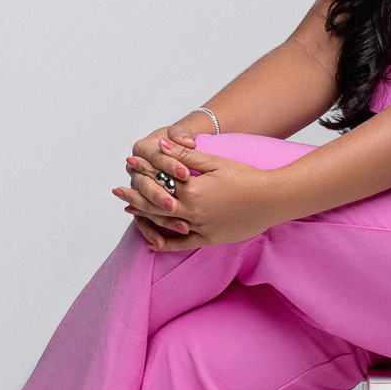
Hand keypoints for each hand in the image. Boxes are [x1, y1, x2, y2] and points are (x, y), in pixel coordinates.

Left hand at [113, 140, 278, 250]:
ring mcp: (200, 227)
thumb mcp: (216, 163)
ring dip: (144, 217)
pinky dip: (164, 243)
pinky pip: (181, 244)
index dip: (144, 170)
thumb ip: (187, 157)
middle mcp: (192, 211)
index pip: (160, 179)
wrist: (273, 200)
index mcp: (193, 190)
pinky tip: (151, 243)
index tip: (131, 163)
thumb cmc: (247, 177)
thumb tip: (162, 145)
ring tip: (130, 210)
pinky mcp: (210, 239)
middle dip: (134, 195)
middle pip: (155, 203)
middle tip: (118, 191)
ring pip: (164, 223)